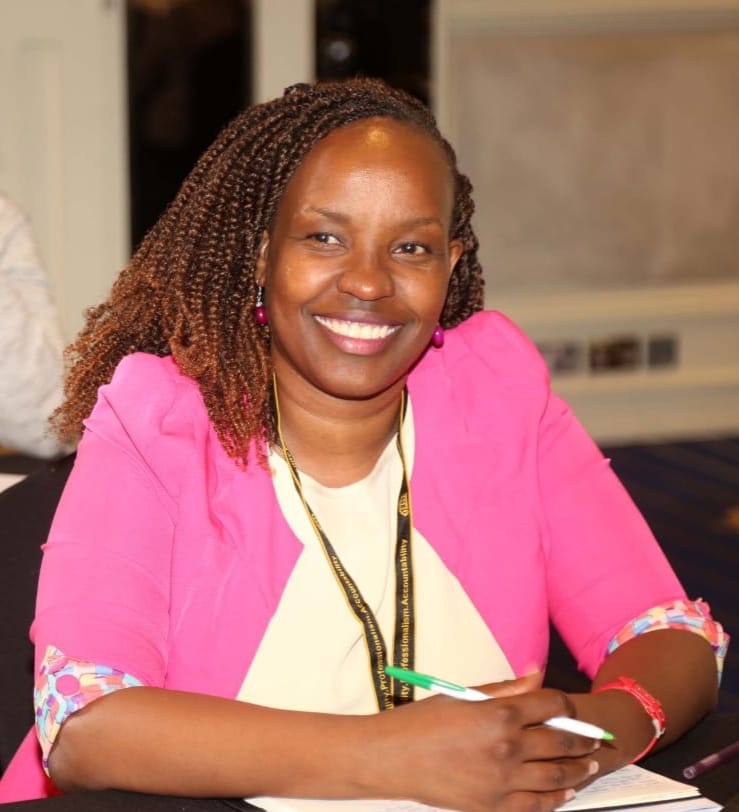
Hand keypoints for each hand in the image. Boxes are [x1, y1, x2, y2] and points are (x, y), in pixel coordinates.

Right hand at [365, 685, 600, 811]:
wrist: (392, 759)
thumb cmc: (424, 721)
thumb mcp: (465, 694)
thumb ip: (507, 687)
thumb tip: (537, 673)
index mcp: (499, 713)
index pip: (553, 707)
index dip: (569, 707)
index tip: (573, 709)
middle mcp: (507, 748)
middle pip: (562, 743)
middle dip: (584, 739)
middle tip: (596, 738)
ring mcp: (502, 782)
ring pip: (557, 777)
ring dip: (579, 769)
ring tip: (591, 764)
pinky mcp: (494, 807)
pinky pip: (537, 805)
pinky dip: (557, 798)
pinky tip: (567, 791)